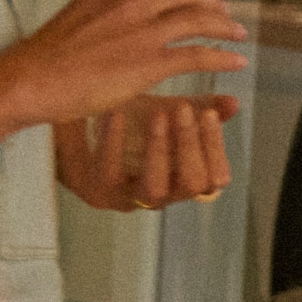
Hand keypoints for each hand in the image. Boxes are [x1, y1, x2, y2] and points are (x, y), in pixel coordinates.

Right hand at [0, 0, 244, 128]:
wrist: (29, 80)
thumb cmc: (44, 60)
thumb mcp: (74, 18)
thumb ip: (100, 13)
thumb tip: (113, 20)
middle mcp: (128, 4)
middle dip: (210, 2)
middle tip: (223, 15)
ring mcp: (140, 32)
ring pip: (198, 19)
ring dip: (225, 26)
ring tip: (238, 35)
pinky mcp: (148, 63)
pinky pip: (198, 54)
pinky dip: (222, 56)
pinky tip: (235, 61)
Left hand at [53, 93, 235, 211]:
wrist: (67, 125)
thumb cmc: (119, 122)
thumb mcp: (163, 112)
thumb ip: (198, 109)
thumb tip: (234, 103)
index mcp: (179, 179)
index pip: (216, 179)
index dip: (216, 149)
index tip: (208, 114)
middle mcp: (159, 195)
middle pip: (193, 184)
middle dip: (191, 145)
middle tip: (184, 110)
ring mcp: (126, 198)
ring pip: (158, 188)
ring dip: (160, 150)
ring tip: (157, 116)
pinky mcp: (96, 192)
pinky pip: (111, 173)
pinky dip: (115, 140)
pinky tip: (116, 113)